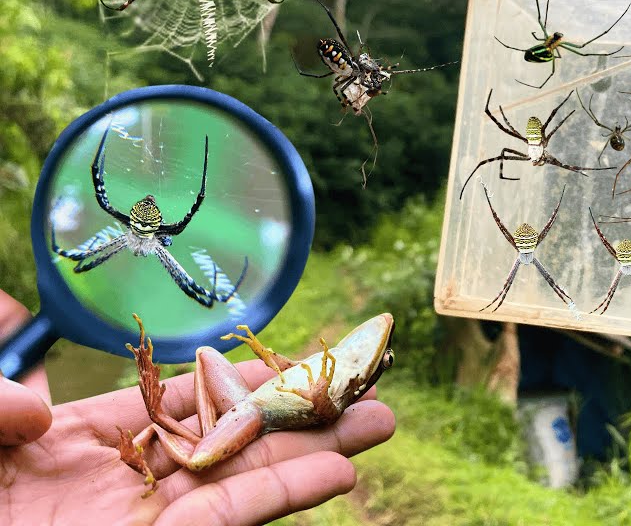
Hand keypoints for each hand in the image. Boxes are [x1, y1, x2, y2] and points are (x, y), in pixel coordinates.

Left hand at [0, 291, 395, 525]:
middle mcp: (122, 480)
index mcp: (72, 443)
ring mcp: (142, 520)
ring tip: (382, 423)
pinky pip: (231, 518)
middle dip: (300, 414)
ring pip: (246, 477)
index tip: (291, 362)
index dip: (237, 380)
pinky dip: (286, 496)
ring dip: (316, 450)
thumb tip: (17, 335)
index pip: (175, 403)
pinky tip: (337, 471)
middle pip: (229, 439)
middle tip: (366, 389)